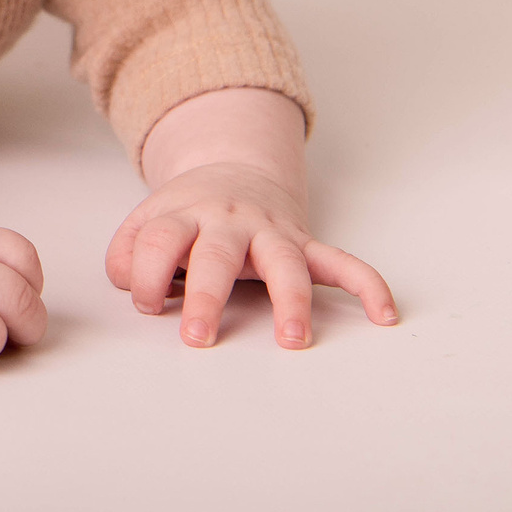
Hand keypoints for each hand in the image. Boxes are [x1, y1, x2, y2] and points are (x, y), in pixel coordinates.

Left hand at [105, 161, 396, 348]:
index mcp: (184, 215)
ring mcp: (271, 232)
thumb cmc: (188, 213)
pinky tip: (384, 313)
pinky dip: (366, 284)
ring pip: (285, 262)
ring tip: (293, 339)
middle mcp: (229, 221)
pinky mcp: (304, 244)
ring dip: (291, 300)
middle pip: (217, 255)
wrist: (235, 172)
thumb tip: (131, 287)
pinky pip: (341, 262)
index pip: (158, 241)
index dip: (144, 274)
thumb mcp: (146, 221)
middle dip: (207, 296)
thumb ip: (127, 253)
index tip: (145, 304)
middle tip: (197, 335)